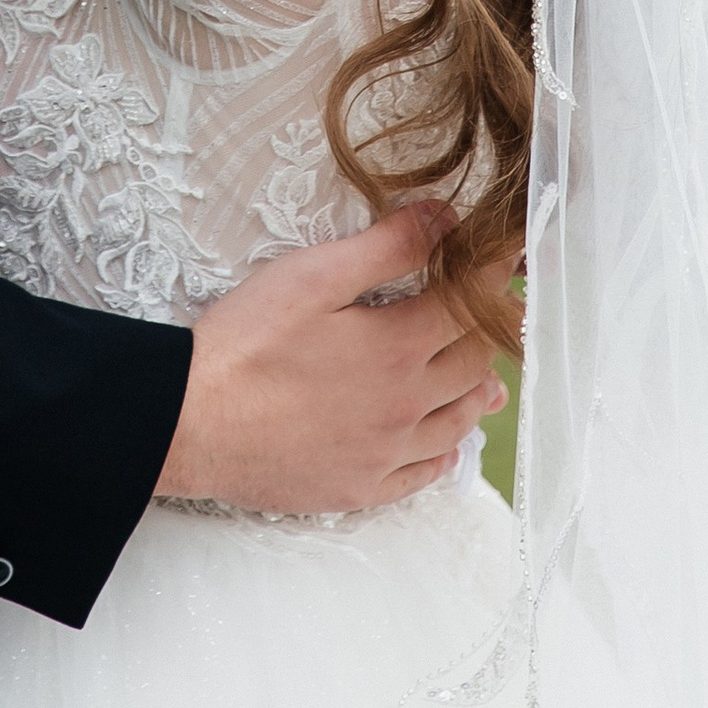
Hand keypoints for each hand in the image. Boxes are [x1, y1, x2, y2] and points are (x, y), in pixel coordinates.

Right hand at [153, 201, 506, 514]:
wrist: (194, 422)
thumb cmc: (247, 342)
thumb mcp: (314, 275)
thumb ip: (386, 247)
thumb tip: (445, 219)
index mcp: (398, 347)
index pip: (467, 302)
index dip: (492, 272)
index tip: (513, 253)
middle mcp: (405, 405)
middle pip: (471, 363)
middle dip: (488, 329)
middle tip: (496, 311)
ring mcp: (386, 453)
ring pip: (457, 420)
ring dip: (475, 390)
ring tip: (484, 376)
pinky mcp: (361, 487)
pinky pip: (424, 473)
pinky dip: (444, 450)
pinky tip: (443, 441)